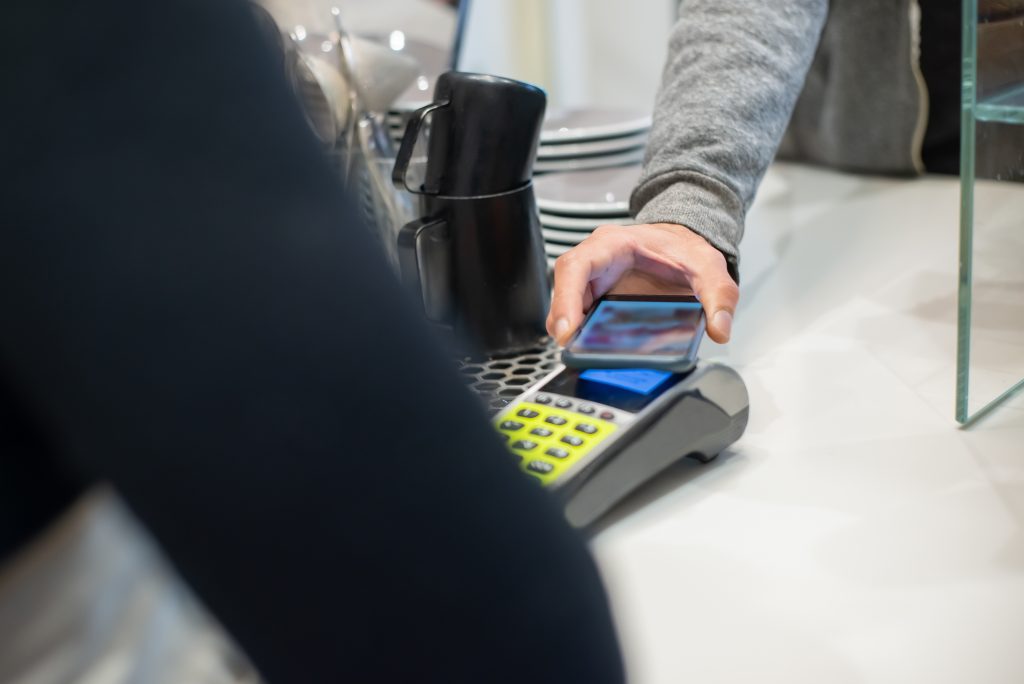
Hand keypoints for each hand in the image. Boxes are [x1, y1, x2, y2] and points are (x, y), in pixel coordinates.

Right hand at [546, 223, 738, 344]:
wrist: (682, 244)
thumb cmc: (684, 250)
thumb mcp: (709, 267)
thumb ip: (719, 296)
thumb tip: (720, 329)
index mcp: (614, 244)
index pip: (577, 265)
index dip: (567, 297)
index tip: (567, 327)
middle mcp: (596, 259)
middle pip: (564, 287)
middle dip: (562, 318)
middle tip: (570, 347)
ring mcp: (593, 279)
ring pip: (567, 303)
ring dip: (569, 328)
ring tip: (579, 352)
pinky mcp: (596, 296)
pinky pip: (579, 314)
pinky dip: (581, 332)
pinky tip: (590, 348)